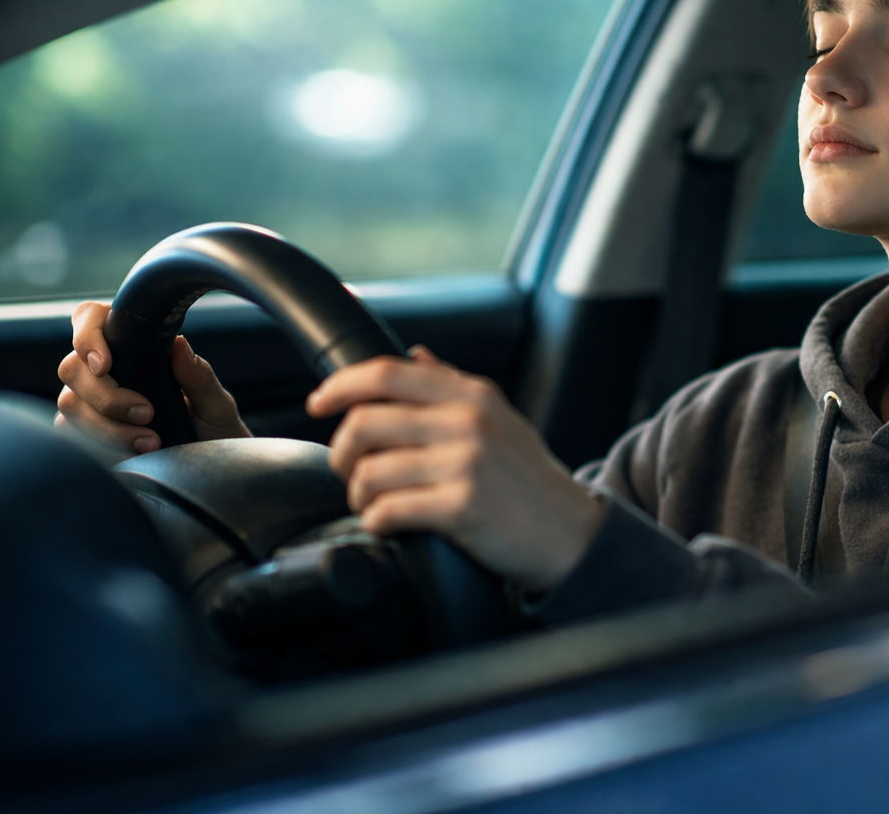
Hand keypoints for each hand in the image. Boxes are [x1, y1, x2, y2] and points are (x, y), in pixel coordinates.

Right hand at [55, 300, 250, 452]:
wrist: (209, 466)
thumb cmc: (212, 424)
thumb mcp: (215, 402)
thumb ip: (198, 375)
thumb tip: (178, 343)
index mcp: (133, 344)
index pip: (90, 318)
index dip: (87, 335)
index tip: (105, 364)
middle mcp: (105, 368)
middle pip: (73, 368)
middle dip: (106, 395)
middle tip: (146, 413)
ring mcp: (89, 400)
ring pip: (69, 403)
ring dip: (106, 426)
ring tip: (150, 442)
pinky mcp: (84, 432)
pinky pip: (69, 433)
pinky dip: (99, 444)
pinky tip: (131, 454)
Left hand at [308, 347, 603, 592]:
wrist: (570, 533)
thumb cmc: (529, 480)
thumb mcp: (500, 419)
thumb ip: (454, 386)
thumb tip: (416, 356)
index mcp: (472, 396)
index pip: (388, 374)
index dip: (341, 386)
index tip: (318, 404)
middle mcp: (468, 422)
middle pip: (365, 423)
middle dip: (342, 454)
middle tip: (350, 473)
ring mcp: (466, 464)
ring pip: (370, 473)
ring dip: (360, 496)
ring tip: (377, 505)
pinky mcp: (462, 507)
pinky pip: (388, 511)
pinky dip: (377, 522)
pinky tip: (391, 525)